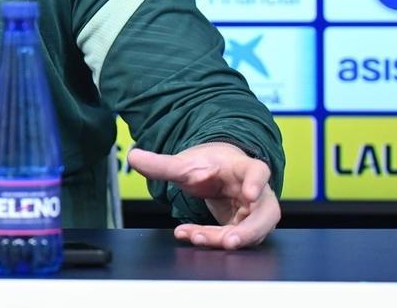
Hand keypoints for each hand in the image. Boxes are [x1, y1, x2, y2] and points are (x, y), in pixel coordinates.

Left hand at [126, 141, 279, 249]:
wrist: (217, 173)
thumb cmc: (209, 166)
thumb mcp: (185, 164)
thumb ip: (161, 164)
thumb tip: (133, 156)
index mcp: (244, 168)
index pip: (258, 172)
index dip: (257, 183)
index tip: (251, 194)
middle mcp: (256, 192)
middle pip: (264, 214)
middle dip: (248, 231)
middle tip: (229, 241)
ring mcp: (253, 212)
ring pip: (248, 232)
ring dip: (222, 238)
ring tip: (195, 237)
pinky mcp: (244, 227)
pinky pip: (233, 237)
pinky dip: (212, 239)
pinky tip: (190, 235)